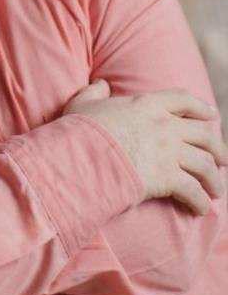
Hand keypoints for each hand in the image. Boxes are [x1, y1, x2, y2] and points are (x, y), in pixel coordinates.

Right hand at [64, 80, 227, 214]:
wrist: (82, 155)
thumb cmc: (80, 131)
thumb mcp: (83, 103)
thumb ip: (94, 92)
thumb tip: (100, 84)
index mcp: (147, 104)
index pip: (182, 100)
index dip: (199, 107)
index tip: (210, 115)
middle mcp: (165, 125)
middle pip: (203, 135)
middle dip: (217, 148)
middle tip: (222, 159)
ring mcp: (170, 152)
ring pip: (205, 164)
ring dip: (214, 179)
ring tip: (216, 191)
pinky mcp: (168, 178)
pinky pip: (193, 191)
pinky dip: (200, 202)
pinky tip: (200, 209)